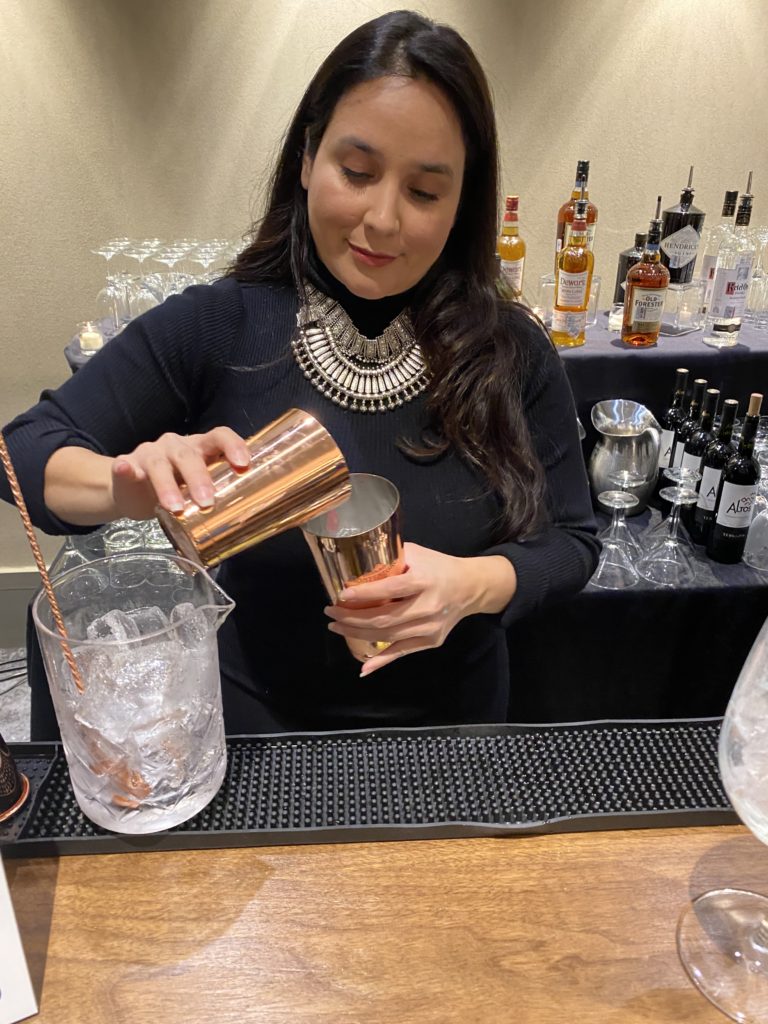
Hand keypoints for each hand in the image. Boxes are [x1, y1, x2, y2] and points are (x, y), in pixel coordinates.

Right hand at [110, 427, 250, 519]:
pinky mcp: (126, 467)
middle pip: (188, 455)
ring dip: (167, 485)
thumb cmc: (176, 485)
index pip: (219, 436)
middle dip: (199, 478)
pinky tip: (126, 471)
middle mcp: (175, 446)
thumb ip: (217, 489)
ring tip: (175, 508)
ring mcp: (149, 454)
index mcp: (198, 447)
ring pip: (159, 464)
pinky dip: (125, 469)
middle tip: (207, 502)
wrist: (133, 489)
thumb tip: (246, 510)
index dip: (233, 446)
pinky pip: (125, 466)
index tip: (243, 465)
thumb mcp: (197, 484)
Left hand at [324, 542, 516, 676]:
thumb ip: (390, 559)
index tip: (341, 595)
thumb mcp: (416, 554)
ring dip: (357, 634)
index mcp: (424, 581)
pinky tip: (363, 667)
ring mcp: (430, 628)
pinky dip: (381, 661)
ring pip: (388, 636)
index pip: (390, 590)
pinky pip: (401, 653)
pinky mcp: (431, 641)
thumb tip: (356, 565)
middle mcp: (428, 607)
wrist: (470, 587)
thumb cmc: (438, 567)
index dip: (364, 595)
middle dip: (351, 618)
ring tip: (337, 627)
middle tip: (331, 613)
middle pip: (384, 619)